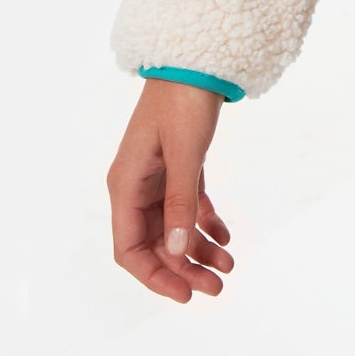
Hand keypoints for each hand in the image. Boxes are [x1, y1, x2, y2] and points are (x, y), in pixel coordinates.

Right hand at [107, 79, 234, 302]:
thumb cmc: (183, 101)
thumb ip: (180, 202)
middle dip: (184, 268)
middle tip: (218, 287)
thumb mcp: (185, 153)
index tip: (185, 294)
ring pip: (174, 228)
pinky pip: (188, 207)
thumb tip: (177, 249)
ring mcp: (156, 178)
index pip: (129, 249)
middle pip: (155, 244)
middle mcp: (136, 187)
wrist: (196, 61)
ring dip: (198, 250)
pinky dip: (205, 224)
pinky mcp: (177, 168)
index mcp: (125, 185)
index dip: (154, 276)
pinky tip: (225, 237)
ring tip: (228, 267)